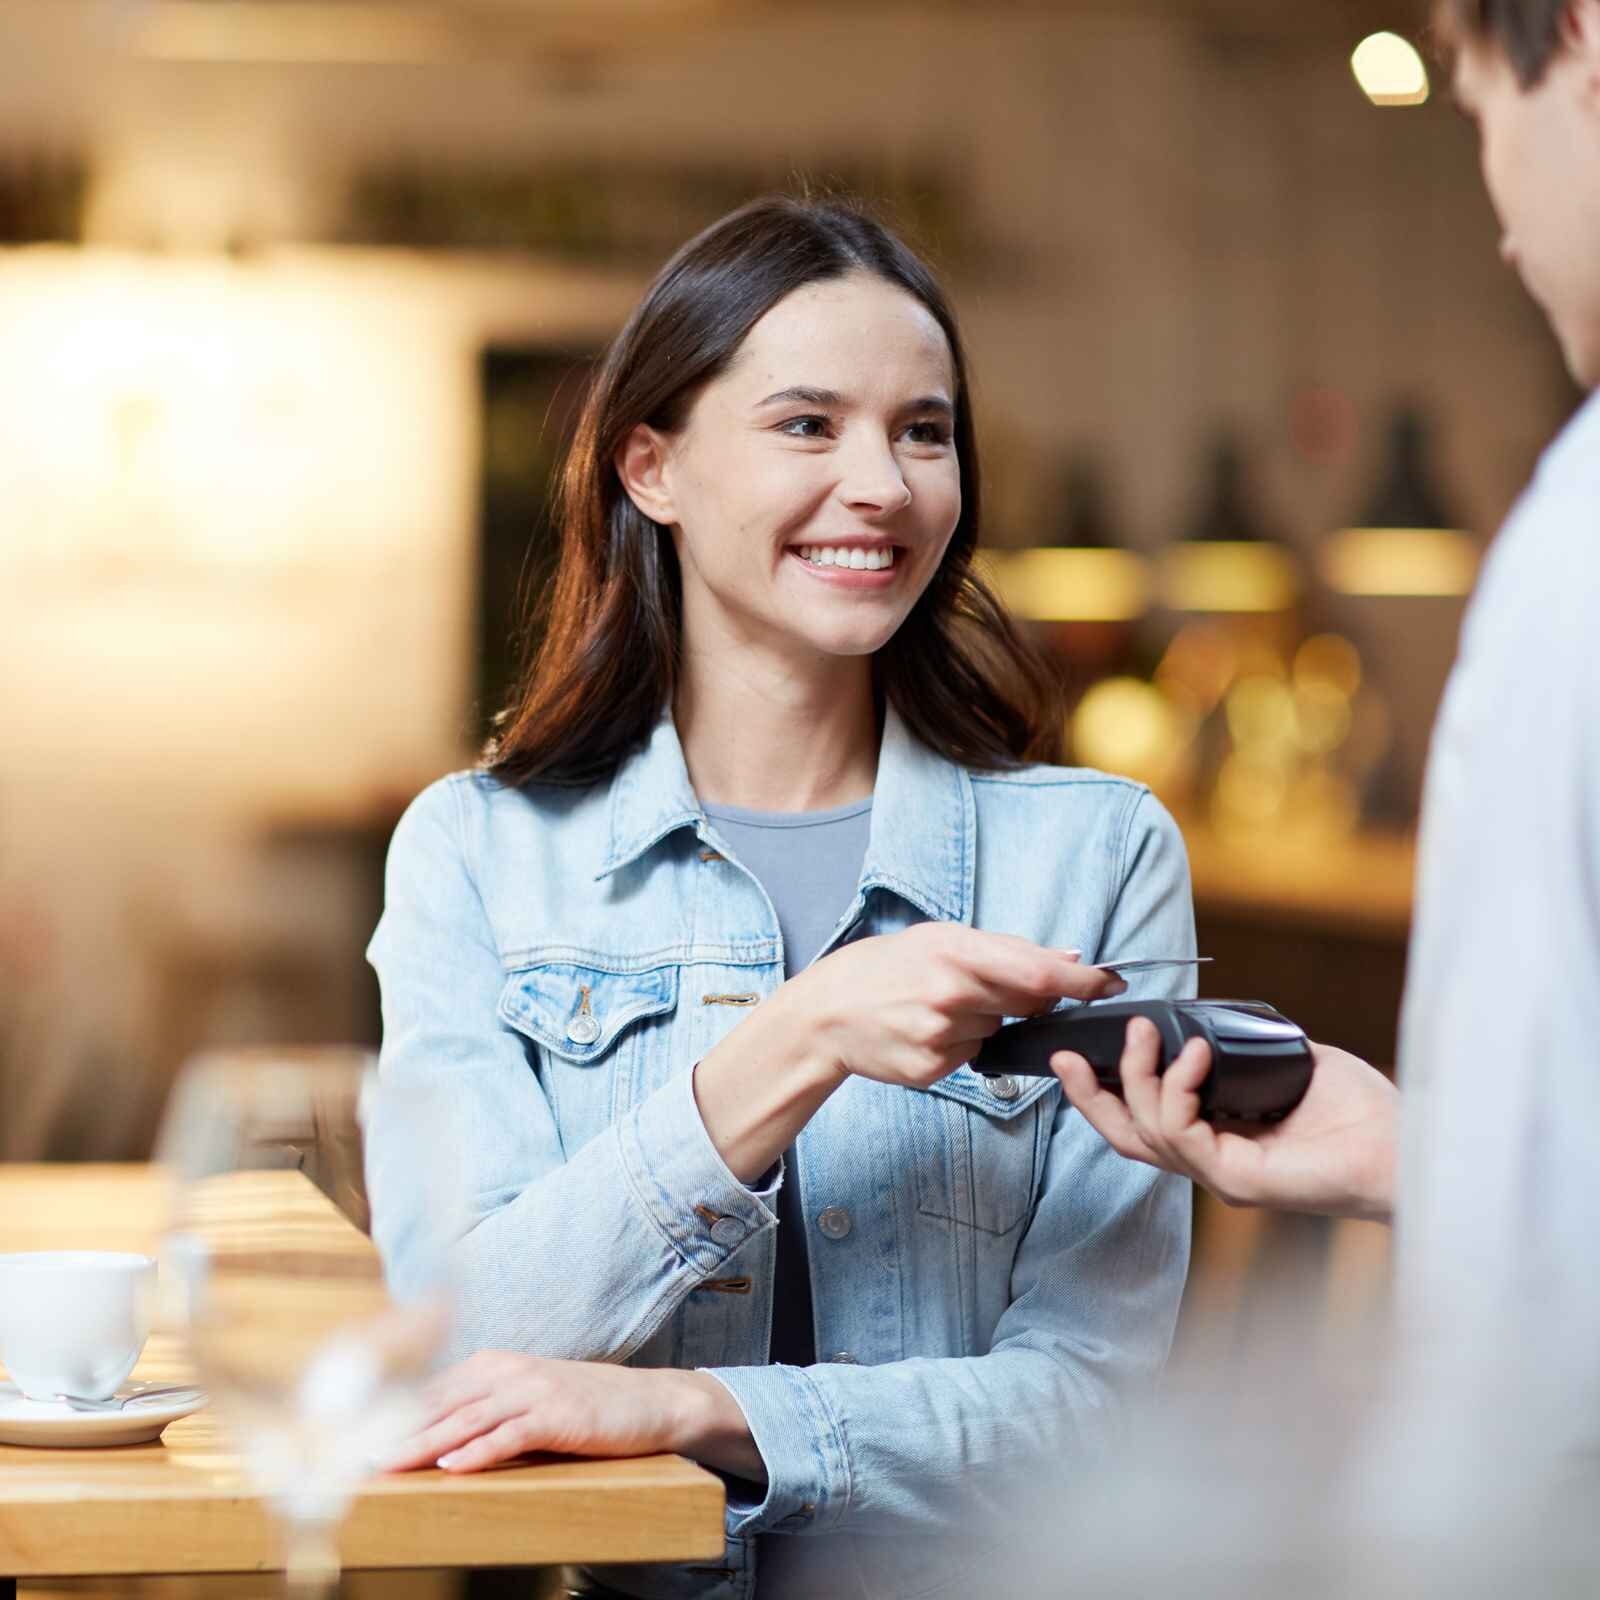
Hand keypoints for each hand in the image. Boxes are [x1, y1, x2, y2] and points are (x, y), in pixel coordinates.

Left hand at [381, 1351, 761, 1476]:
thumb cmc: (582, 1407)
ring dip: (423, 1444)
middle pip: (438, 1405)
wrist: (647, 1402)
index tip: (348, 1439)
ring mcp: (532, 1391)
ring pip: (465, 1420)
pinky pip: (510, 1435)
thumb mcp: (526, 1400)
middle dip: (392, 1432)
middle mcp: (507, 1370)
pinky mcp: (556, 1416)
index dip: (388, 1415)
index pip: (429, 1391)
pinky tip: (453, 1467)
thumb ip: (483, 1410)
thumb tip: (429, 1437)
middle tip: (349, 1458)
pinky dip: (480, 1451)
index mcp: (493, 1364)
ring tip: (386, 1465)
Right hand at [696, 923, 1125, 1177]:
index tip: (1111, 984)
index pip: (1039, 970)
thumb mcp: (941, 938)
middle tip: (995, 987)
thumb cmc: (887, 966)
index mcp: (956, 951)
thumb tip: (1071, 957)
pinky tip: (927, 1030)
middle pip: (1026, 1002)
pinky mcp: (934, 1068)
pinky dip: (962, 1043)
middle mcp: (951, 994)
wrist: (827, 1012)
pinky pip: (973, 1055)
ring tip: (939, 1006)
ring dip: (987, 1019)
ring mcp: (941, 1035)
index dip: (1083, 981)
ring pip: (998, 1030)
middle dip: (1030, 997)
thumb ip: (1007, 949)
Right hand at [1052, 1021, 1396, 1222]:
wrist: (1412, 1146)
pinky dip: (1179, 1088)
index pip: (1147, 1123)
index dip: (1108, 1093)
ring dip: (1137, 1077)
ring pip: (1146, 1134)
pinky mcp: (1239, 1182)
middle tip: (1065, 1055)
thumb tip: (1203, 1021)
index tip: (1082, 1053)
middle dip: (1090, 1096)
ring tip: (1145, 1032)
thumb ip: (1242, 1046)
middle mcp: (1215, 1164)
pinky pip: (1183, 1134)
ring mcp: (1223, 1177)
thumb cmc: (1364, 1112)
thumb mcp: (1287, 1061)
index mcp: (1221, 1141)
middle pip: (1128, 1139)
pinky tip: (1195, 1054)